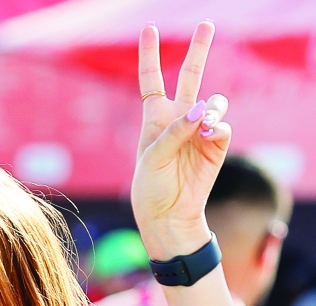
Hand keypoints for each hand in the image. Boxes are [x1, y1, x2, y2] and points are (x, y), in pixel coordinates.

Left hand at [131, 22, 230, 258]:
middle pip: (190, 77)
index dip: (150, 56)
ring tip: (203, 125)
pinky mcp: (217, 143)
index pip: (151, 81)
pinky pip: (223, 124)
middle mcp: (179, 120)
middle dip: (199, 51)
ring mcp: (200, 130)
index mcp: (155, 120)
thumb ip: (174, 131)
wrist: (169, 215)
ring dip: (211, 107)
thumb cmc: (151, 188)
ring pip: (214, 101)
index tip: (149, 29)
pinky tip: (209, 135)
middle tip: (207, 24)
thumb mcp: (152, 158)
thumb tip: (201, 109)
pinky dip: (217, 126)